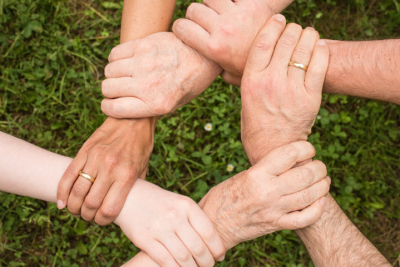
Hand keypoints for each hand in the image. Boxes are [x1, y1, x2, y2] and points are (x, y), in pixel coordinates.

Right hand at [57, 117, 155, 224]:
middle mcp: (110, 168)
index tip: (102, 221)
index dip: (103, 221)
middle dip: (87, 216)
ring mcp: (95, 159)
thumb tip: (126, 206)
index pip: (109, 209)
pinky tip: (62, 202)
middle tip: (88, 216)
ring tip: (76, 210)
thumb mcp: (143, 168)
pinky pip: (68, 175)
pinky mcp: (84, 151)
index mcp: (126, 175)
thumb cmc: (141, 145)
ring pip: (77, 191)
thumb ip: (134, 187)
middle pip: (90, 204)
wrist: (133, 119)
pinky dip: (62, 192)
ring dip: (74, 206)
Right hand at [101, 32, 221, 118]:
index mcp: (156, 105)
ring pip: (109, 70)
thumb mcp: (174, 105)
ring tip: (126, 73)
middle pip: (108, 88)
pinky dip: (116, 58)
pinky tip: (128, 61)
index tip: (111, 103)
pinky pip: (115, 54)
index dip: (108, 107)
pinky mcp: (144, 45)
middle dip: (111, 90)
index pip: (113, 109)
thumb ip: (148, 109)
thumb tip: (121, 109)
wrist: (204, 56)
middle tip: (121, 88)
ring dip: (114, 74)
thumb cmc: (189, 83)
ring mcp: (144, 64)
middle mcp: (148, 86)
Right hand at [114, 179, 225, 266]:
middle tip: (208, 265)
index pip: (209, 232)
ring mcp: (160, 228)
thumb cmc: (159, 202)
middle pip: (198, 247)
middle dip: (207, 262)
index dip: (217, 248)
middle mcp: (175, 216)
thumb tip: (213, 242)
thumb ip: (194, 219)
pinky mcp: (145, 240)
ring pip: (184, 257)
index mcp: (186, 205)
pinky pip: (166, 261)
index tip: (220, 256)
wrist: (129, 197)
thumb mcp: (179, 203)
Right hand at [121, 141, 329, 265]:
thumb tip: (291, 160)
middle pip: (305, 174)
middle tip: (319, 166)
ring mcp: (273, 210)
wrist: (214, 224)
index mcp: (257, 174)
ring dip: (322, 186)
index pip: (289, 154)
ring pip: (310, 195)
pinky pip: (304, 218)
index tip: (308, 149)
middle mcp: (267, 191)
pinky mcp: (276, 225)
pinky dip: (317, 209)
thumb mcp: (243, 175)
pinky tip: (320, 201)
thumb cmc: (224, 196)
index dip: (305, 148)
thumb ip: (266, 169)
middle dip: (319, 168)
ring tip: (324, 180)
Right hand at [172, 0, 274, 84]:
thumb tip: (200, 65)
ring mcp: (237, 15)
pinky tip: (235, 7)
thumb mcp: (229, 74)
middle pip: (194, 9)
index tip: (187, 30)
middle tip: (206, 23)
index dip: (181, 27)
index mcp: (213, 48)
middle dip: (196, 15)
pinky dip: (231, 0)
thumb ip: (212, 67)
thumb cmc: (252, 68)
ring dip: (212, 4)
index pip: (181, 27)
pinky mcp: (252, 4)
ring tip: (220, 13)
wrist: (282, 57)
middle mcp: (222, 29)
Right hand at [240, 15, 328, 163]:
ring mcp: (292, 89)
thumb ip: (244, 78)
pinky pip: (319, 65)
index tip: (279, 19)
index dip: (273, 25)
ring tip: (309, 34)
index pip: (263, 42)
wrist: (273, 149)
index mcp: (251, 81)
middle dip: (292, 29)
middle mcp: (271, 82)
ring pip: (304, 49)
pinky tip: (319, 46)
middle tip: (295, 29)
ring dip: (308, 35)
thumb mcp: (244, 99)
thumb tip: (240, 61)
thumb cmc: (256, 124)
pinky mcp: (310, 98)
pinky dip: (321, 50)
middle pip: (286, 41)